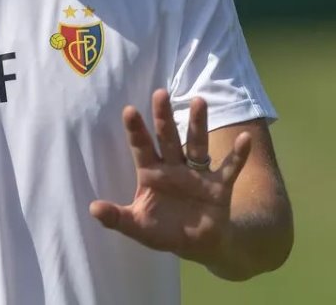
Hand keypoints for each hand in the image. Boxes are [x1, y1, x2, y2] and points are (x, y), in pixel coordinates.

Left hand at [89, 89, 251, 265]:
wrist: (200, 245)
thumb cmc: (164, 230)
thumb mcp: (138, 227)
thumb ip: (117, 218)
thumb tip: (93, 209)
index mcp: (151, 173)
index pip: (141, 147)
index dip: (136, 130)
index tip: (129, 109)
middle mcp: (173, 167)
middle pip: (167, 137)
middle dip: (164, 117)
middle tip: (160, 93)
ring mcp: (197, 174)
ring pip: (196, 144)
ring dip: (198, 124)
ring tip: (199, 101)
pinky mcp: (219, 186)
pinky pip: (230, 168)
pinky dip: (238, 155)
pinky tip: (245, 138)